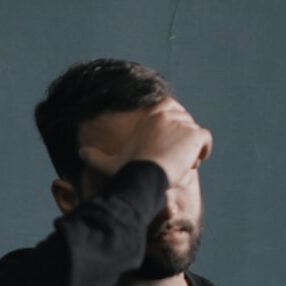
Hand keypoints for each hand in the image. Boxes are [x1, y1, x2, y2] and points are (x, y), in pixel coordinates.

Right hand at [78, 99, 212, 187]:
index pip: (170, 109)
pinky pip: (205, 141)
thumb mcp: (109, 162)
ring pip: (194, 134)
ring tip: (180, 165)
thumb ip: (95, 157)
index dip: (171, 126)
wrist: (144, 175)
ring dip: (190, 149)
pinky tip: (192, 163)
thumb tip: (80, 154)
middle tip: (173, 158)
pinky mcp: (195, 134)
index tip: (168, 143)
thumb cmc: (127, 170)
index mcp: (151, 115)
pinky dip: (203, 151)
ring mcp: (183, 123)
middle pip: (184, 122)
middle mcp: (168, 114)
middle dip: (182, 139)